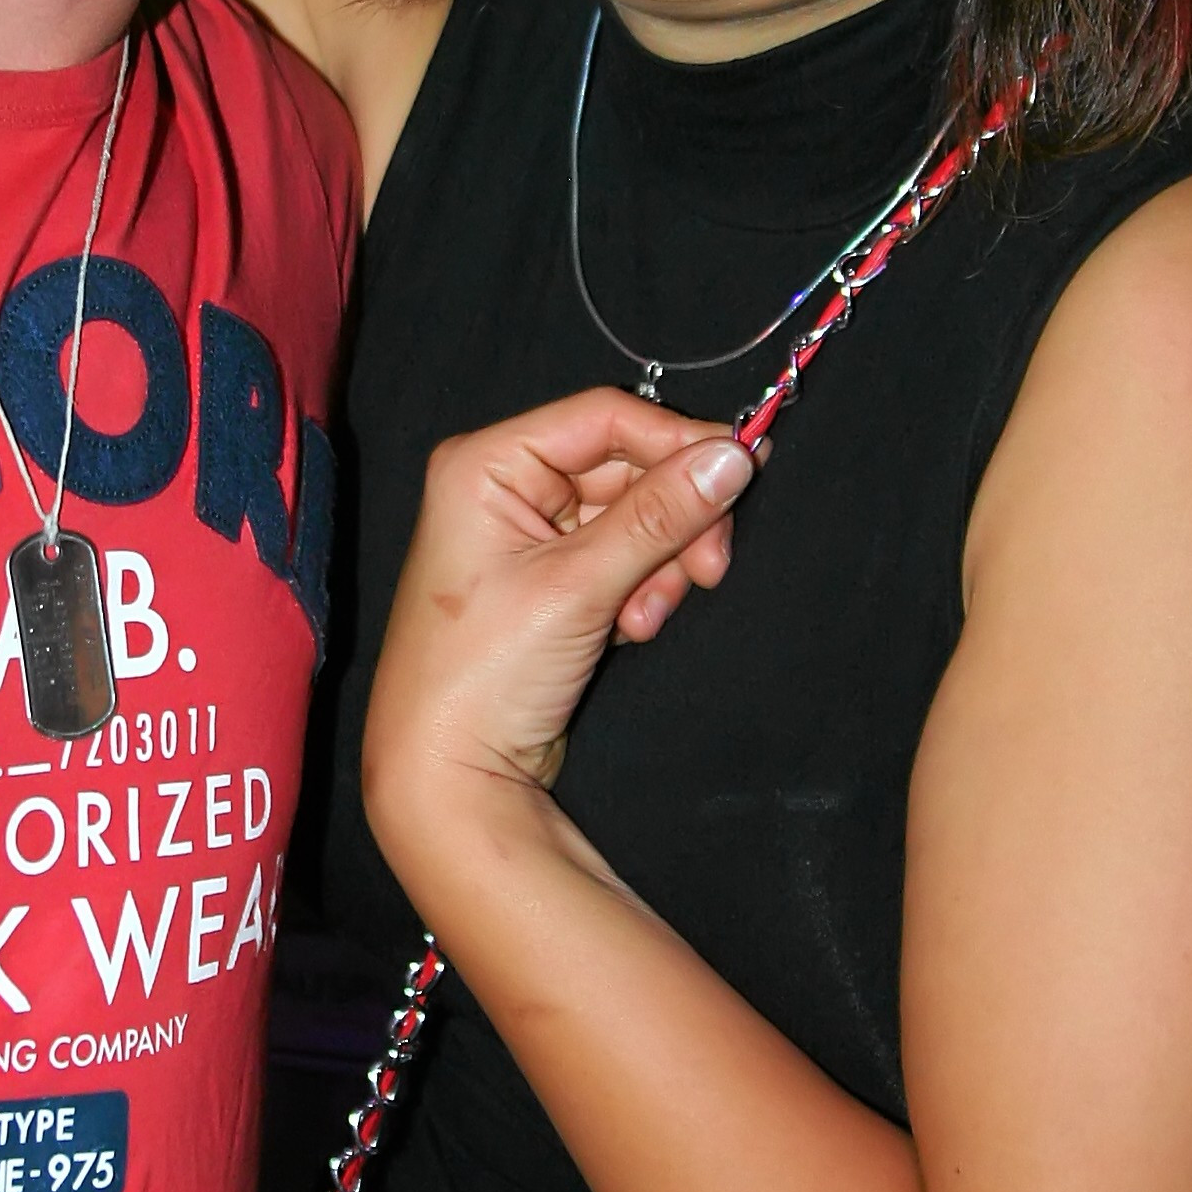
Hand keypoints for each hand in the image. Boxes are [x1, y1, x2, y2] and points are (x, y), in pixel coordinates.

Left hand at [362, 390, 751, 884]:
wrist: (450, 773)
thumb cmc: (484, 672)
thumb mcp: (579, 585)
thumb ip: (660, 516)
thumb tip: (733, 458)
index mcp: (487, 463)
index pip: (604, 417)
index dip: (676, 441)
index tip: (740, 470)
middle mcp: (504, 486)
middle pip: (626, 467)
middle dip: (672, 520)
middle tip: (709, 566)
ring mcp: (529, 535)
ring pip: (633, 516)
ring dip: (659, 564)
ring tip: (645, 617)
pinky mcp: (552, 581)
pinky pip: (622, 557)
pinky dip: (641, 588)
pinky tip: (630, 628)